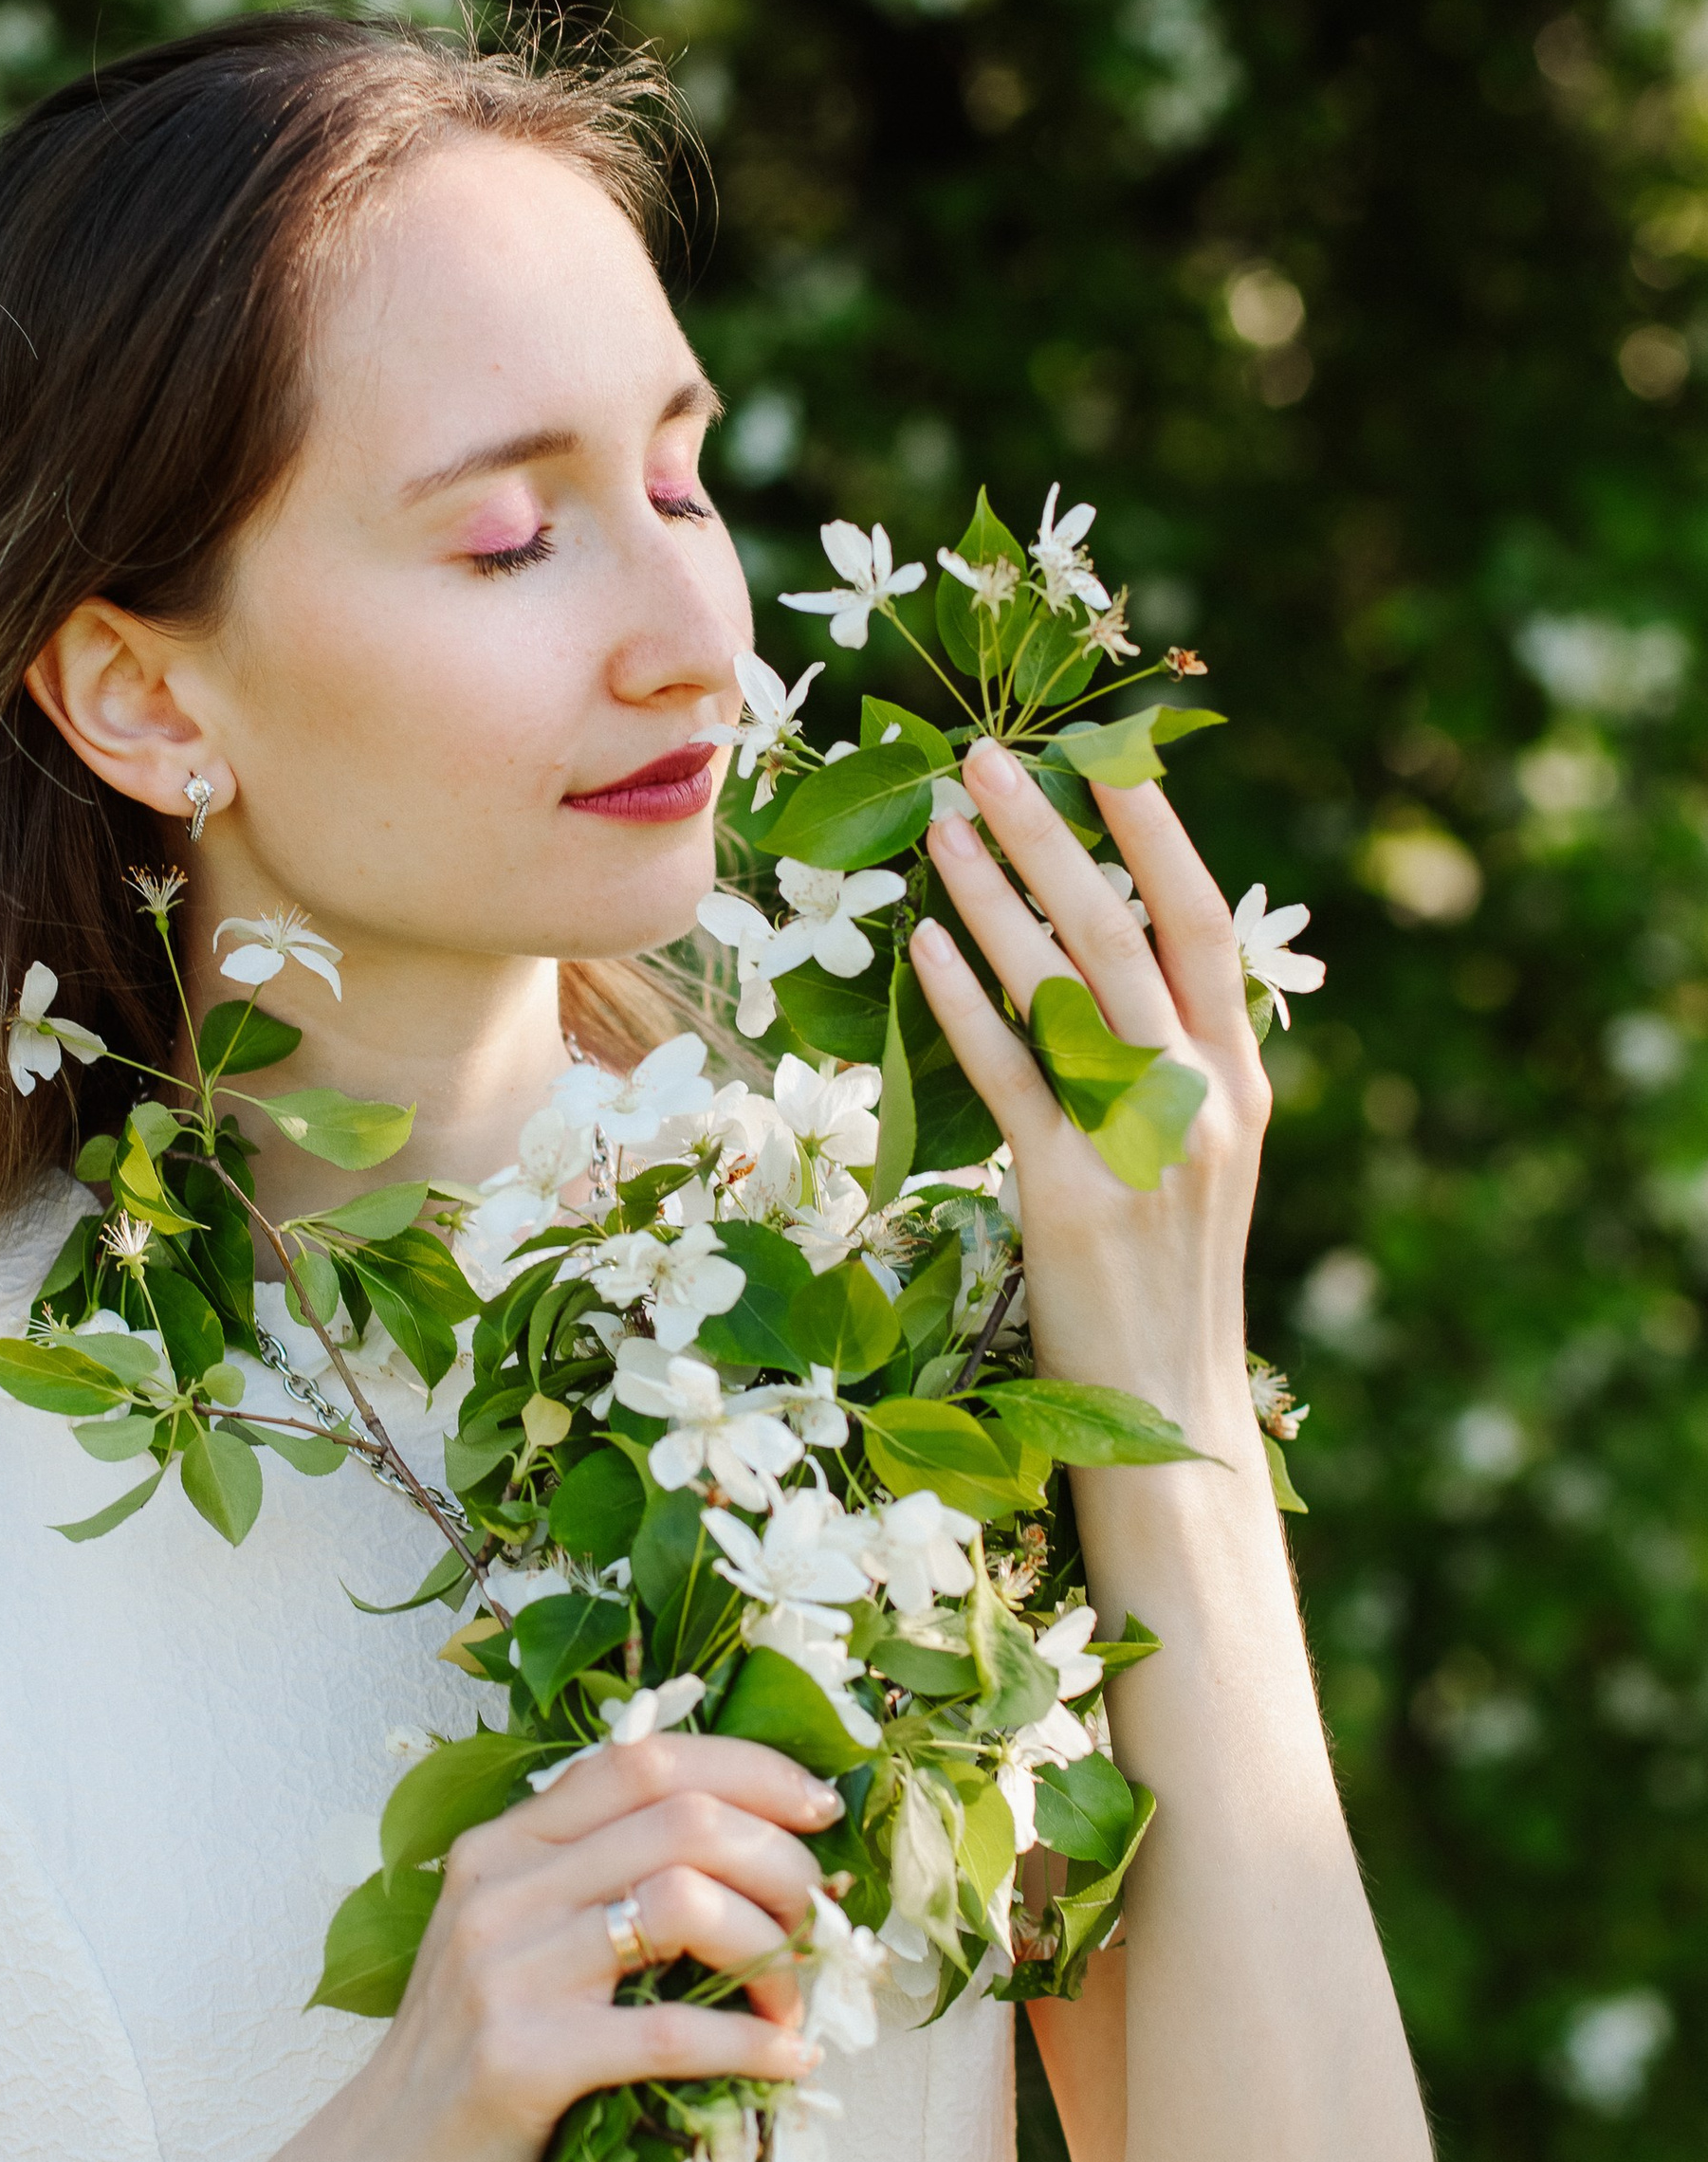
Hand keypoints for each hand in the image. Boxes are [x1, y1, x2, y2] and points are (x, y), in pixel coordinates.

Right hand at [313, 1731, 838, 2161]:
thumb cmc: (467, 2064)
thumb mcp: (512, 1946)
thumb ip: (594, 1884)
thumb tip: (744, 1853)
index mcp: (503, 1845)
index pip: (644, 1756)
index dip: (751, 1771)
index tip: (818, 1810)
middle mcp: (500, 1887)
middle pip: (684, 1818)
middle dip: (783, 1864)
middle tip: (819, 1922)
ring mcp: (507, 1970)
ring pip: (686, 1903)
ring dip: (773, 1949)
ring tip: (794, 2000)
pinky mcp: (524, 2059)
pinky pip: (671, 2031)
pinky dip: (751, 2043)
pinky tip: (787, 2060)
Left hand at [908, 738, 1271, 1446]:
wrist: (1168, 1406)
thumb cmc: (1164, 1275)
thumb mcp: (1197, 1157)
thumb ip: (1166, 1063)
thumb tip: (1102, 954)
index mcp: (1239, 1080)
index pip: (1205, 925)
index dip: (1157, 836)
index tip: (1111, 755)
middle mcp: (1201, 1099)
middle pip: (1121, 933)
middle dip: (1050, 837)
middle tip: (984, 760)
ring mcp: (1140, 1146)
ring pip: (1061, 989)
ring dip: (993, 896)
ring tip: (939, 826)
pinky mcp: (1070, 1196)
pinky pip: (1009, 1077)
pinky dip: (963, 1004)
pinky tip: (921, 947)